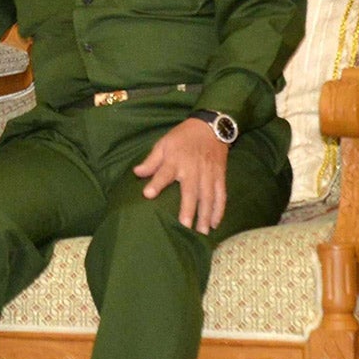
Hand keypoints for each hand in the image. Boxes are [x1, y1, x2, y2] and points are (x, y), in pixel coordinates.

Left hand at [133, 118, 229, 232]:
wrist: (210, 127)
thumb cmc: (183, 137)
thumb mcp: (163, 143)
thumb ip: (151, 160)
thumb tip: (137, 172)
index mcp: (176, 160)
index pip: (164, 173)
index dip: (157, 183)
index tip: (148, 194)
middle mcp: (193, 169)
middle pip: (191, 191)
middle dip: (188, 208)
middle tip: (184, 226)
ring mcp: (209, 174)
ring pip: (209, 197)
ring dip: (206, 215)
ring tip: (202, 232)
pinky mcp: (220, 176)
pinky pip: (221, 195)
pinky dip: (219, 210)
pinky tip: (215, 224)